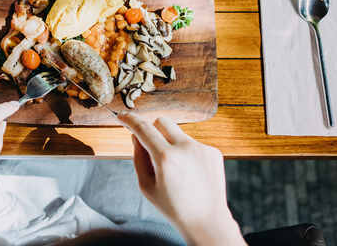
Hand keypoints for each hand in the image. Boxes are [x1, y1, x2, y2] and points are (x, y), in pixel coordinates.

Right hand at [117, 112, 245, 245]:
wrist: (206, 220)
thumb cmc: (175, 207)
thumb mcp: (146, 186)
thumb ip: (138, 157)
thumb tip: (136, 136)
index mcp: (166, 157)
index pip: (143, 128)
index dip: (130, 120)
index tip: (123, 116)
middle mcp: (185, 148)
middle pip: (162, 121)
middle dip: (152, 129)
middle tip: (151, 145)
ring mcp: (202, 148)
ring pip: (179, 134)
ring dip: (172, 144)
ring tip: (176, 170)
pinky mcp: (213, 152)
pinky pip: (193, 144)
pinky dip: (187, 153)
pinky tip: (190, 172)